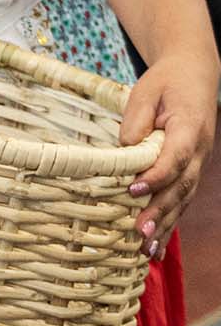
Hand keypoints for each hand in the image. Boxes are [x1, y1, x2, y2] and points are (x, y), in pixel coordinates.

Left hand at [123, 47, 217, 254]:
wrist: (193, 76)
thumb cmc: (166, 82)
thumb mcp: (147, 90)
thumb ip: (137, 119)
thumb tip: (125, 150)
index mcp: (190, 127)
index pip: (176, 157)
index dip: (156, 176)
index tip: (132, 188)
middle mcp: (199, 152)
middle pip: (181, 186)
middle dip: (160, 211)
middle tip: (140, 231)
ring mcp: (198, 165)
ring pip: (183, 200)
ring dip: (165, 226)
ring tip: (146, 249)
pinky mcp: (190, 172)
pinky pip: (181, 202)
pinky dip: (169, 224)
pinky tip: (157, 248)